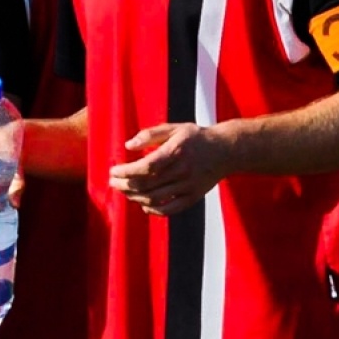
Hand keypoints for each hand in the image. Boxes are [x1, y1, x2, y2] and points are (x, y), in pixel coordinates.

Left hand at [111, 122, 233, 215]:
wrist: (226, 150)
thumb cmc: (196, 137)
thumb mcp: (174, 128)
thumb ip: (150, 134)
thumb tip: (128, 145)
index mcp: (176, 151)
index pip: (146, 166)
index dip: (126, 171)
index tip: (113, 171)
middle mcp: (182, 170)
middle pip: (146, 184)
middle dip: (124, 185)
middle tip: (112, 182)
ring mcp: (188, 186)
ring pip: (155, 198)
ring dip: (134, 197)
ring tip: (124, 191)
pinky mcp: (194, 197)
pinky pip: (170, 209)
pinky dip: (153, 210)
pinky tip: (143, 204)